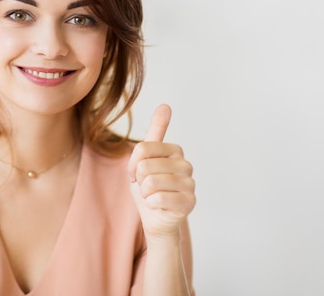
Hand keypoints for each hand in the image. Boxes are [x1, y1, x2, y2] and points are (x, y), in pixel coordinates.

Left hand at [128, 104, 195, 238]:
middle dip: (139, 180)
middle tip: (147, 187)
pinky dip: (151, 204)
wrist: (155, 218)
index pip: (142, 148)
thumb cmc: (148, 187)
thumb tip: (166, 105)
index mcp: (175, 150)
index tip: (138, 173)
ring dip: (145, 193)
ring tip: (153, 196)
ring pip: (151, 182)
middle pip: (145, 166)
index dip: (133, 164)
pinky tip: (159, 206)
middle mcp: (186, 165)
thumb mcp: (145, 158)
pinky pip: (158, 198)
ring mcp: (190, 184)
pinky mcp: (189, 202)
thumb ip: (155, 132)